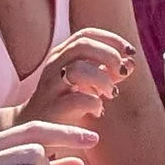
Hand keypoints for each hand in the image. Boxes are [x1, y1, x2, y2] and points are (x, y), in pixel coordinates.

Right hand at [20, 27, 139, 130]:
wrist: (33, 129)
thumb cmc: (63, 103)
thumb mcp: (85, 82)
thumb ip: (107, 72)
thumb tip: (131, 63)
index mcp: (61, 55)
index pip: (86, 34)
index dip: (111, 39)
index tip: (130, 51)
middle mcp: (53, 66)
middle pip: (82, 45)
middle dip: (108, 55)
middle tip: (122, 71)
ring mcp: (50, 87)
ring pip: (77, 69)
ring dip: (103, 80)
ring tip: (111, 93)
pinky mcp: (52, 110)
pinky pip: (77, 100)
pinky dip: (95, 103)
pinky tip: (98, 111)